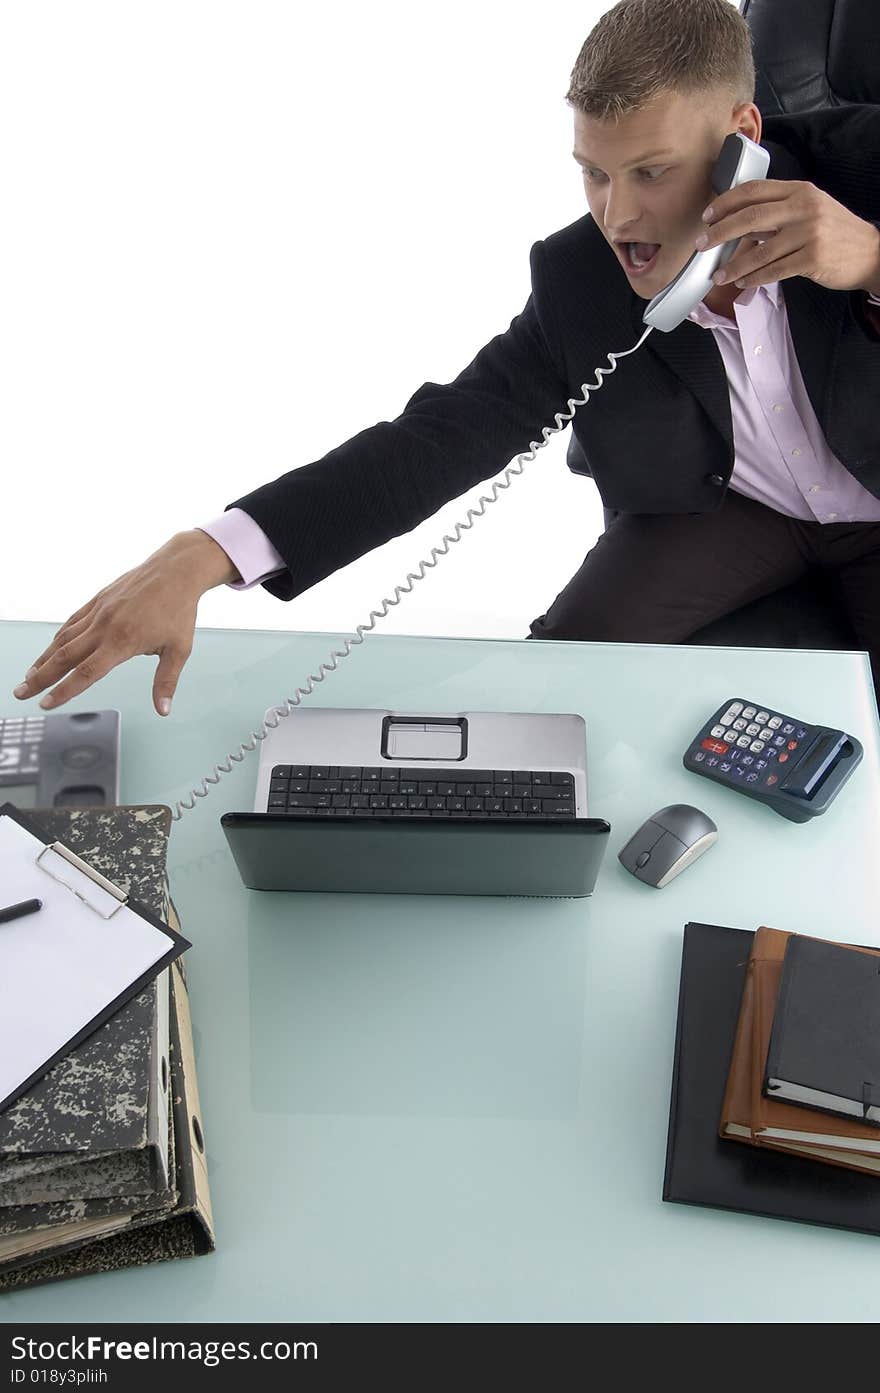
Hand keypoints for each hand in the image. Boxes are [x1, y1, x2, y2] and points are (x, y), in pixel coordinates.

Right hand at [12, 530, 239, 715]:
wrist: (176, 570)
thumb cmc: (179, 609)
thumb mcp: (179, 650)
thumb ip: (166, 681)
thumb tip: (163, 710)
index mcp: (123, 641)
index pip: (86, 673)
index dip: (64, 691)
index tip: (47, 704)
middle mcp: (104, 626)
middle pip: (64, 657)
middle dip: (40, 678)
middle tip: (21, 693)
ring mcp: (98, 612)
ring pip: (63, 639)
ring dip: (44, 659)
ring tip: (29, 676)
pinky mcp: (98, 600)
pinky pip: (72, 622)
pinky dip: (58, 637)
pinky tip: (50, 649)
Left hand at [695, 178, 879, 293]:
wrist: (869, 252)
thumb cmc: (834, 232)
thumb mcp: (809, 209)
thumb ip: (778, 211)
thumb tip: (737, 222)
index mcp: (799, 190)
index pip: (754, 190)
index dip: (726, 202)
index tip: (707, 216)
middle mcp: (804, 208)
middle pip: (750, 217)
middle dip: (720, 232)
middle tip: (702, 244)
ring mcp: (810, 233)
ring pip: (760, 251)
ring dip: (734, 265)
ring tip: (719, 275)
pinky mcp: (813, 259)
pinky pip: (774, 271)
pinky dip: (754, 278)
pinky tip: (742, 282)